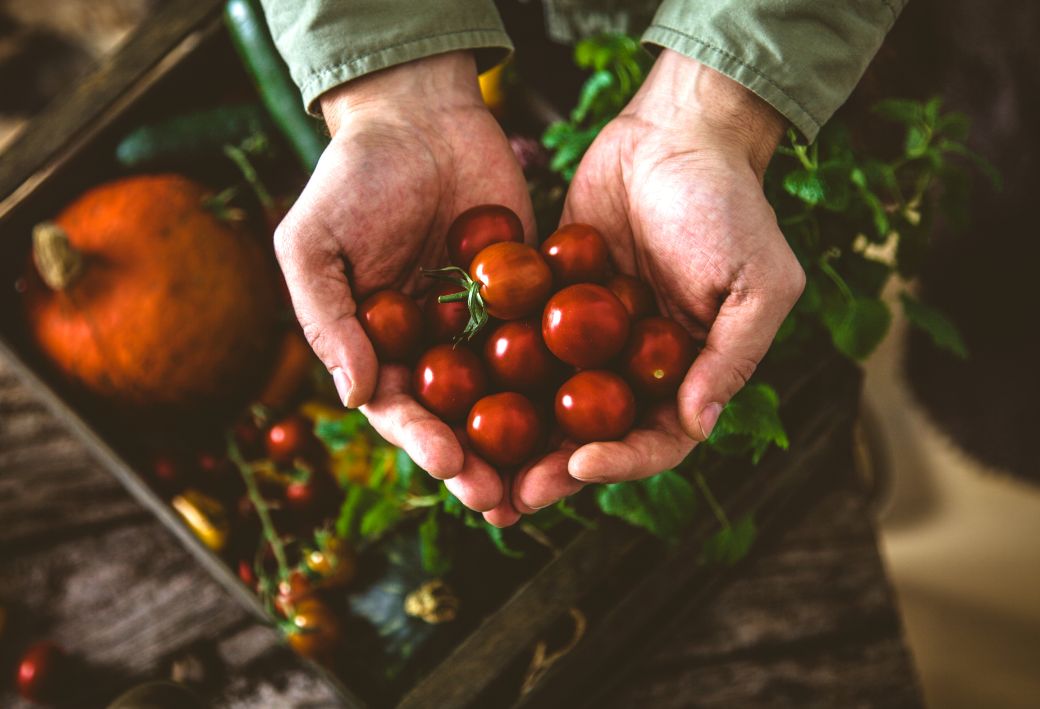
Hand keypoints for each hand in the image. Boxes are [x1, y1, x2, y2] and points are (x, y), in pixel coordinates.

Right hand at [274, 51, 533, 512]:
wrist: (419, 116)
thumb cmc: (352, 178)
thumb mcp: (314, 243)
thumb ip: (327, 317)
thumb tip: (354, 394)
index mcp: (379, 348)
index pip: (400, 410)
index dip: (423, 441)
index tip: (450, 465)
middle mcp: (434, 349)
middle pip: (459, 419)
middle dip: (481, 463)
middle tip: (507, 500)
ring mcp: (485, 327)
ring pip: (510, 396)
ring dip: (529, 442)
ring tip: (553, 480)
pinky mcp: (530, 297)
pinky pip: (549, 342)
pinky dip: (569, 377)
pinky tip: (595, 409)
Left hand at [510, 51, 804, 517]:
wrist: (675, 132)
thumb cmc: (729, 204)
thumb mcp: (757, 281)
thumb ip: (732, 355)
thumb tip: (699, 425)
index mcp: (688, 373)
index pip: (657, 439)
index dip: (621, 462)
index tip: (579, 465)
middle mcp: (636, 367)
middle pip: (594, 436)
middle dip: (554, 469)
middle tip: (510, 498)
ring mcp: (589, 338)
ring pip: (550, 403)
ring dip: (517, 439)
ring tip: (474, 467)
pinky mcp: (550, 302)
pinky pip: (521, 344)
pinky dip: (492, 373)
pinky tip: (455, 396)